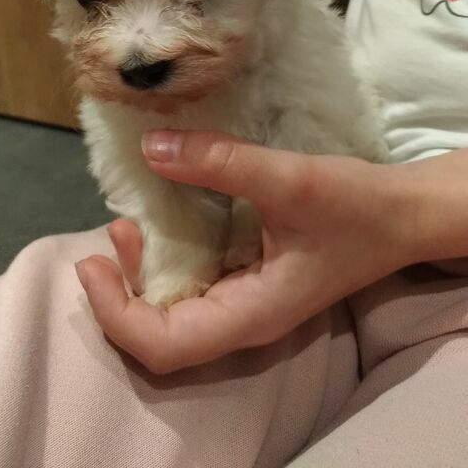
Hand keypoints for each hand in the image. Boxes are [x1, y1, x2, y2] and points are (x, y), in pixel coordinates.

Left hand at [75, 131, 423, 372]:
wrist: (402, 214)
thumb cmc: (354, 206)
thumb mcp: (289, 179)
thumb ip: (222, 163)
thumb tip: (152, 147)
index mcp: (250, 314)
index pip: (164, 345)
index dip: (116, 313)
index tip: (91, 263)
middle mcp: (243, 319)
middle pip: (161, 334)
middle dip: (121, 294)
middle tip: (104, 239)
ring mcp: (248, 302)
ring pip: (176, 311)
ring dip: (141, 275)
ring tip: (122, 226)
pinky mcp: (252, 279)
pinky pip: (197, 283)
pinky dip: (169, 258)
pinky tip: (160, 222)